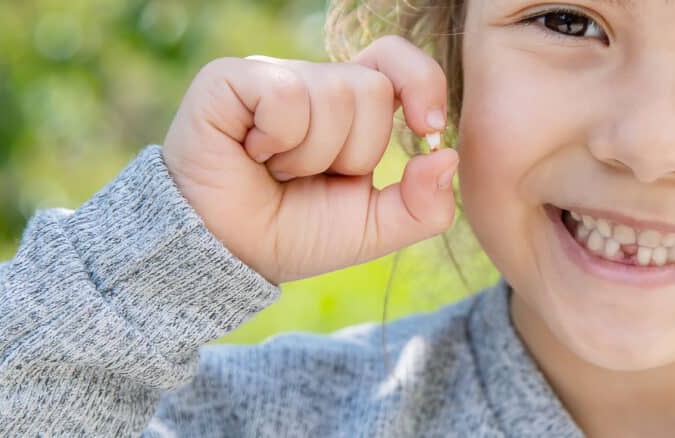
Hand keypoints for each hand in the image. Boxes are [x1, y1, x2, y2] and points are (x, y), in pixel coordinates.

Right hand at [161, 35, 456, 283]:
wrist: (227, 254)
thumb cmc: (292, 234)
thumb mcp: (373, 230)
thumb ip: (424, 206)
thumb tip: (448, 156)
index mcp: (350, 106)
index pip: (397, 62)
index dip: (422, 84)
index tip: (427, 129)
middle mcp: (312, 82)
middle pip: (373, 89)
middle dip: (353, 152)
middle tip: (309, 176)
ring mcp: (271, 76)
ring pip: (334, 94)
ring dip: (310, 155)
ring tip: (276, 169)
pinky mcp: (230, 79)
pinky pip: (286, 96)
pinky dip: (277, 139)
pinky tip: (251, 153)